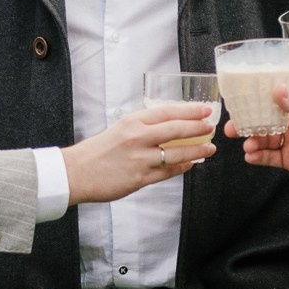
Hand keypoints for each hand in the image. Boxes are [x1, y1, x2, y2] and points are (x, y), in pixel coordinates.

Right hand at [62, 103, 215, 204]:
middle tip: (211, 127)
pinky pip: (168, 172)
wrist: (76, 172)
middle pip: (176, 130)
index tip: (205, 110)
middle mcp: (137, 138)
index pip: (167, 112)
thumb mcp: (120, 129)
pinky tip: (190, 164)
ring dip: (197, 150)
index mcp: (132, 122)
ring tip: (209, 148)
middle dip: (198, 128)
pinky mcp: (140, 178)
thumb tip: (168, 125)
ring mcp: (140, 159)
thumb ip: (142, 127)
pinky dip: (181, 167)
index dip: (189, 111)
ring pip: (176, 153)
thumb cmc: (97, 151)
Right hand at [225, 86, 288, 182]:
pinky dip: (258, 157)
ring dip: (253, 143)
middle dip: (247, 126)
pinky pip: (270, 158)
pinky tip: (250, 156)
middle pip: (264, 124)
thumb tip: (276, 88)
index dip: (255, 104)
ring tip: (248, 146)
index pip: (272, 104)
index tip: (238, 105)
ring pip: (264, 142)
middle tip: (231, 129)